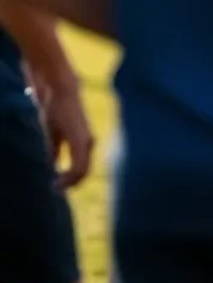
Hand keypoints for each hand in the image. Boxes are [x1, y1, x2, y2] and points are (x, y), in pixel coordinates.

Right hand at [29, 72, 92, 189]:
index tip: (59, 185)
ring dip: (70, 182)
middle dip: (72, 183)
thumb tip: (54, 163)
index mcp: (84, 141)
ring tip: (58, 187)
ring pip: (83, 171)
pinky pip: (79, 165)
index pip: (84, 166)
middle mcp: (89, 143)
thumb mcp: (54, 133)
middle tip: (58, 189)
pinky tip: (59, 179)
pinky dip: (70, 176)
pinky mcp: (80, 140)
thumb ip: (55, 148)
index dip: (73, 178)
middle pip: (85, 171)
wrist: (61, 93)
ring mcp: (86, 142)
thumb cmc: (56, 110)